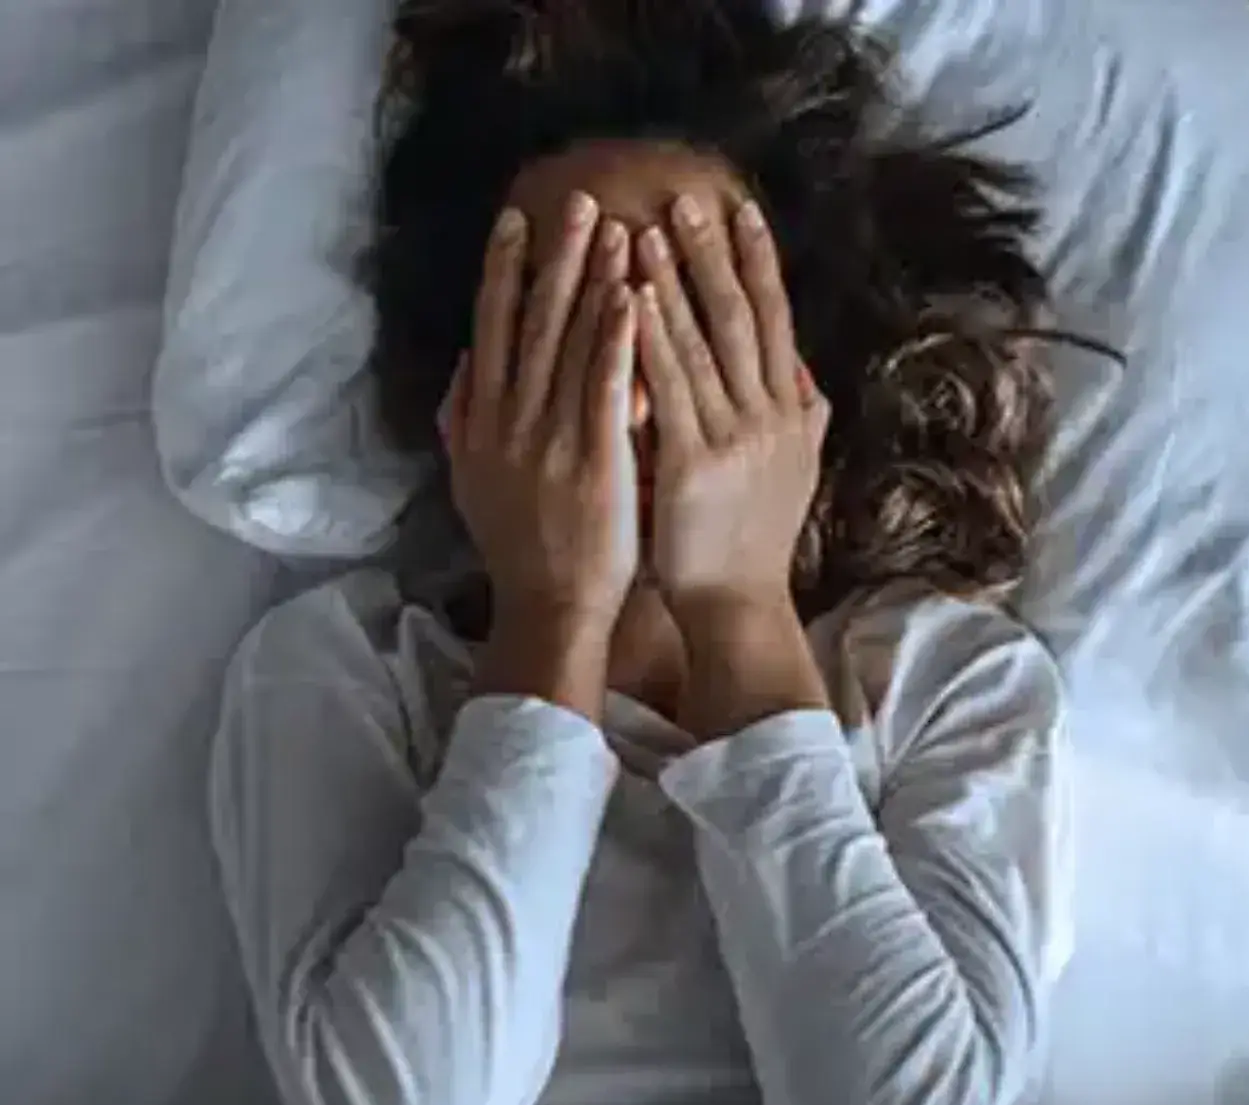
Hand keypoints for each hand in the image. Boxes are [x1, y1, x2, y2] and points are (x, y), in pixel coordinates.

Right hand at [443, 192, 638, 637]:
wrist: (547, 608)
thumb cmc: (517, 549)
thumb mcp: (472, 483)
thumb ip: (463, 423)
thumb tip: (463, 369)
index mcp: (483, 423)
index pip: (492, 331)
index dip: (504, 272)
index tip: (517, 221)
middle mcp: (511, 421)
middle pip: (531, 323)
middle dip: (556, 257)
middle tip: (578, 199)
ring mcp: (552, 440)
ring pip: (570, 345)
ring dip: (592, 281)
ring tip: (615, 227)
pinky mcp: (595, 461)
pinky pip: (606, 389)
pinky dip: (617, 340)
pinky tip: (633, 297)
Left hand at [634, 194, 830, 628]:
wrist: (739, 605)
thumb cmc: (755, 542)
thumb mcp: (794, 474)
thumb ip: (803, 421)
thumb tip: (808, 376)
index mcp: (791, 413)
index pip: (777, 322)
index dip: (761, 265)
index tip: (742, 212)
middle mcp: (771, 415)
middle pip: (743, 317)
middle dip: (716, 255)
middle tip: (689, 198)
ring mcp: (736, 437)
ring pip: (705, 343)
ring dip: (676, 282)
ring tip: (647, 229)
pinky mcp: (696, 462)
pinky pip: (670, 387)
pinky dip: (651, 338)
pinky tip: (630, 298)